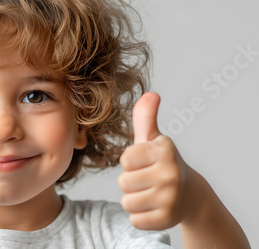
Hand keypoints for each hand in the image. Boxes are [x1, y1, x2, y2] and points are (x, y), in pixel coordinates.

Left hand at [118, 92, 191, 229]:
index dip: (130, 162)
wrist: (190, 195)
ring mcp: (170, 199)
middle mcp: (170, 174)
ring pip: (127, 202)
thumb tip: (150, 94)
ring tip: (150, 193)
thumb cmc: (162, 163)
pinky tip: (153, 207)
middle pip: (123, 182)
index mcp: (164, 151)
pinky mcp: (167, 220)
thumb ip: (145, 117)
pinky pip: (134, 219)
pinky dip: (140, 215)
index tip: (144, 162)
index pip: (125, 160)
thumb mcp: (153, 139)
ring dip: (134, 199)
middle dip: (130, 182)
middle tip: (147, 180)